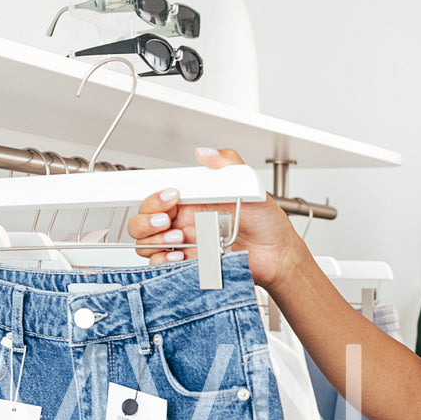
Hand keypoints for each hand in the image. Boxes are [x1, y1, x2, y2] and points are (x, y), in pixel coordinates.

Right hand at [127, 147, 306, 290]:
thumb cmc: (266, 222)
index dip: (154, 197)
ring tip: (179, 239)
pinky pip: (161, 266)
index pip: (154, 197)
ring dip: (155, 242)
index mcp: (191, 202)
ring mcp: (185, 246)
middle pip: (141, 222)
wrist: (279, 253)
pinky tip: (181, 255)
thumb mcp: (248, 183)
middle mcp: (183, 223)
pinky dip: (163, 262)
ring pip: (145, 244)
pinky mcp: (190, 266)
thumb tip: (206, 153)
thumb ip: (227, 163)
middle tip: (167, 221)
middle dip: (146, 220)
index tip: (172, 196)